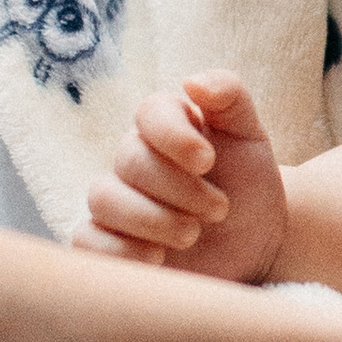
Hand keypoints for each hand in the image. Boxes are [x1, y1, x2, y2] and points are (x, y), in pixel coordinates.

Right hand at [74, 72, 286, 279]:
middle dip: (179, 188)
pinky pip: (86, 242)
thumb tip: (191, 82)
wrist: (255, 245)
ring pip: (104, 199)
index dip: (174, 136)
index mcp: (163, 126)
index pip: (149, 113)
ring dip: (153, 220)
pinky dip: (120, 251)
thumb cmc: (248, 185)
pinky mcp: (106, 243)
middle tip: (220, 210)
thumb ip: (230, 97)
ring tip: (192, 235)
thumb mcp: (249, 137)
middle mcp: (131, 159)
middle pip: (130, 160)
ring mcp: (116, 202)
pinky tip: (158, 260)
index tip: (208, 161)